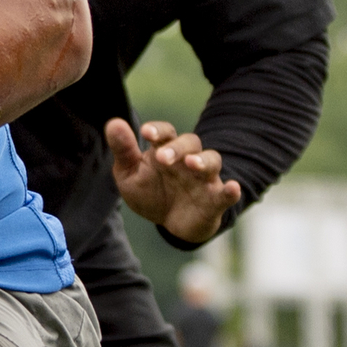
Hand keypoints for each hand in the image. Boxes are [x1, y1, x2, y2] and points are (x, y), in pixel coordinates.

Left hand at [108, 118, 243, 243]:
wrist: (170, 223)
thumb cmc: (150, 192)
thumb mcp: (130, 174)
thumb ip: (123, 151)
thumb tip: (113, 123)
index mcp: (166, 150)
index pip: (165, 133)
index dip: (158, 130)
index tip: (146, 132)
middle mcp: (188, 160)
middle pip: (190, 143)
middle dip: (177, 148)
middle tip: (162, 158)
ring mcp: (204, 179)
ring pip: (212, 161)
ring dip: (204, 161)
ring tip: (193, 164)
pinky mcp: (215, 201)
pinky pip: (225, 194)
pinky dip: (231, 191)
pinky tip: (233, 188)